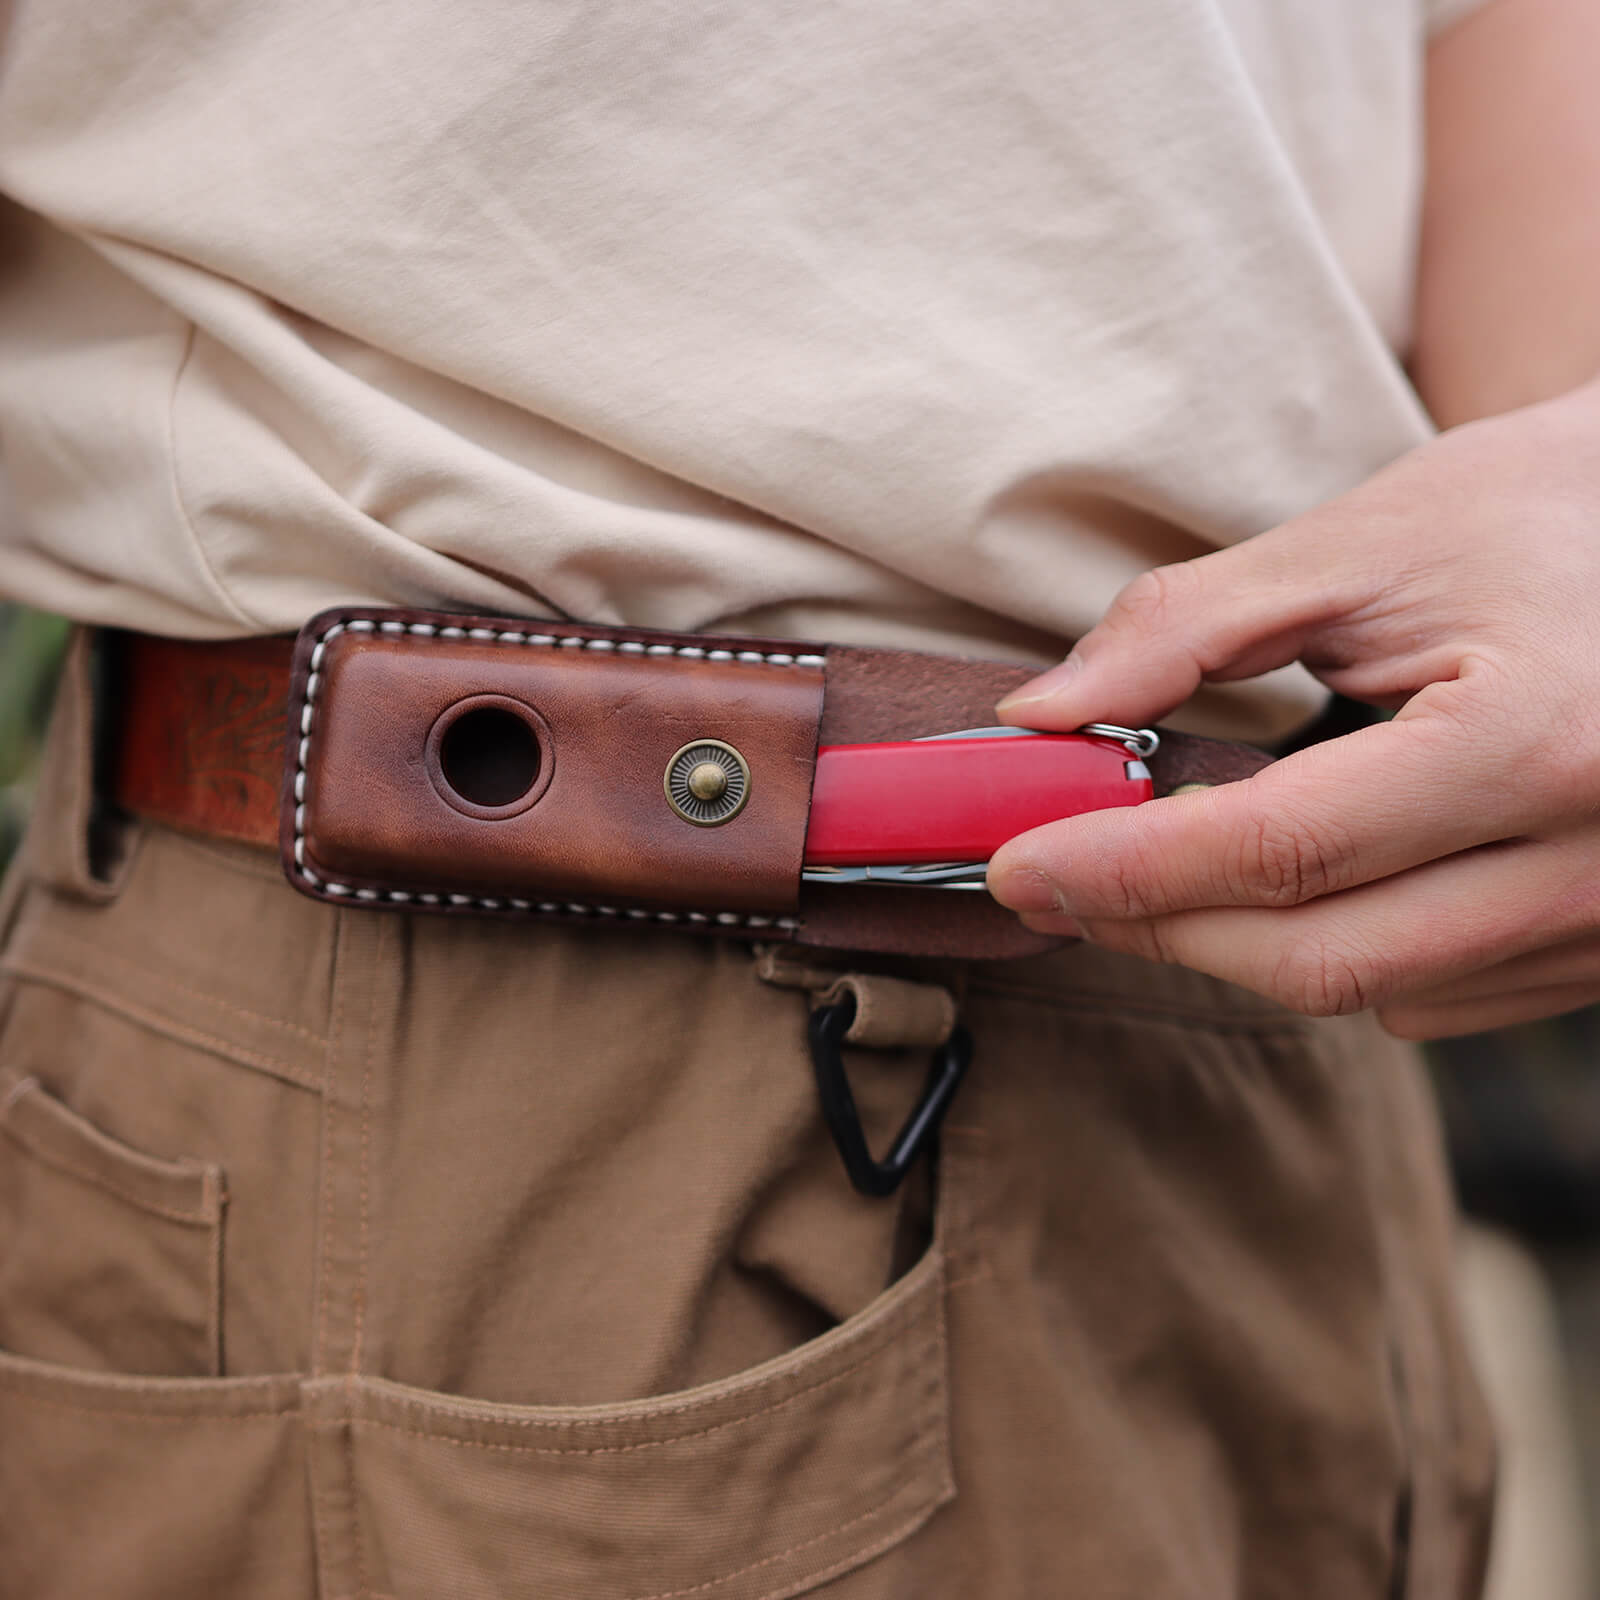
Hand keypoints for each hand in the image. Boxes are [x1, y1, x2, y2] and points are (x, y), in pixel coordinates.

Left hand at [986, 379, 1599, 1038]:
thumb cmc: (1544, 510)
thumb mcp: (1366, 540)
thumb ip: (1191, 625)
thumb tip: (1045, 713)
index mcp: (1534, 740)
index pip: (1281, 849)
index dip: (1126, 866)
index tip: (1018, 862)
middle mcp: (1595, 860)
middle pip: (1319, 957)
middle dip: (1159, 926)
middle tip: (1057, 877)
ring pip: (1372, 991)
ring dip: (1237, 942)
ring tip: (1161, 864)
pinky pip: (1436, 995)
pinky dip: (1334, 948)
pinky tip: (1294, 879)